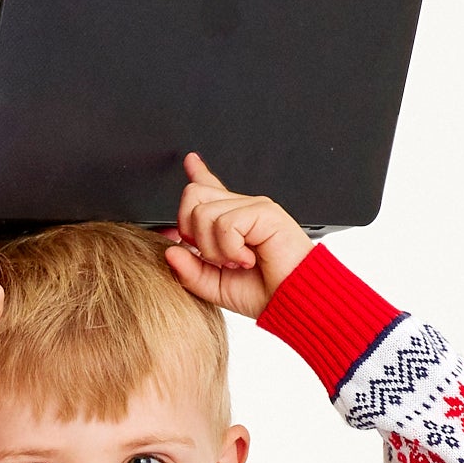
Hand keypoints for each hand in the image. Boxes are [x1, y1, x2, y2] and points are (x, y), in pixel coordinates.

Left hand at [164, 149, 311, 319]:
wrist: (294, 301)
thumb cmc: (264, 293)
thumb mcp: (214, 286)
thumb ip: (189, 271)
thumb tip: (169, 251)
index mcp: (232, 222)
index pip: (210, 189)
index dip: (198, 174)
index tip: (191, 161)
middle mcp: (242, 209)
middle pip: (193, 195)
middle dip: (191, 231)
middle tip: (215, 256)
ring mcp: (253, 207)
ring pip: (203, 213)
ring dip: (214, 249)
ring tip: (237, 262)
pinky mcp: (264, 212)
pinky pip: (225, 223)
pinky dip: (230, 249)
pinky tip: (247, 258)